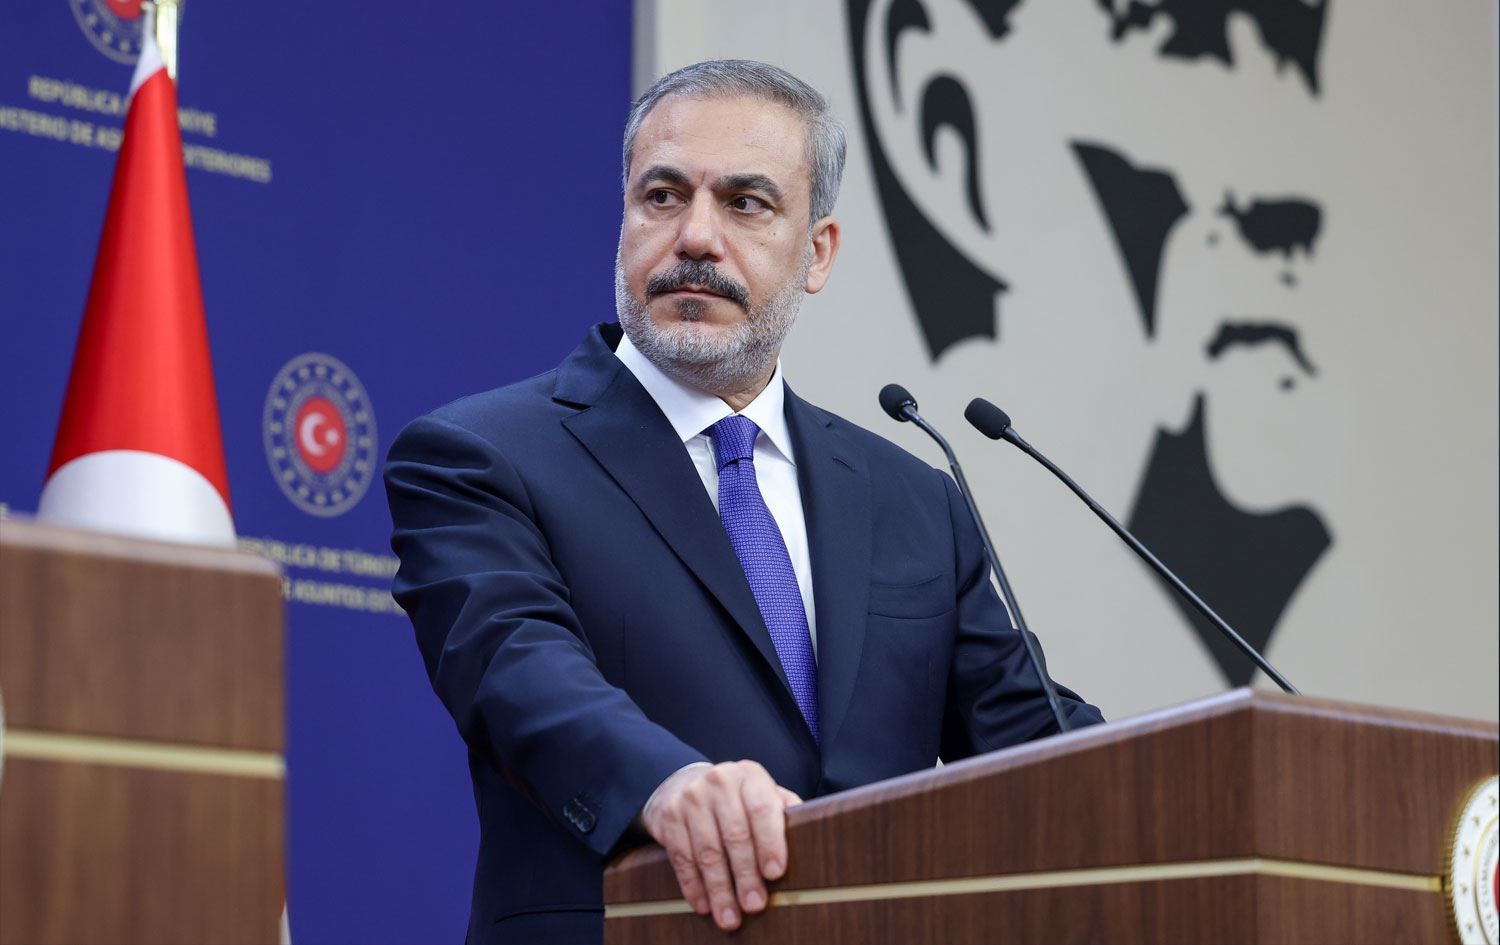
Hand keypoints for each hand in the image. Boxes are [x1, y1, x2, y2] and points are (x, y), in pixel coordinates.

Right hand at [640, 760, 802, 930]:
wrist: (684, 783)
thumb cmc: (735, 798)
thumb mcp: (760, 793)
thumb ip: (782, 811)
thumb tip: (808, 839)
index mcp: (750, 776)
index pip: (762, 809)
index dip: (770, 842)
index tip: (775, 873)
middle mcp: (719, 782)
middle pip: (735, 835)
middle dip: (745, 875)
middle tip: (754, 905)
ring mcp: (691, 798)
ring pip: (707, 851)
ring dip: (719, 889)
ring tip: (729, 916)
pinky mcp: (668, 817)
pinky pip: (682, 858)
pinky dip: (693, 886)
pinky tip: (704, 904)